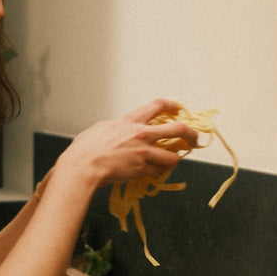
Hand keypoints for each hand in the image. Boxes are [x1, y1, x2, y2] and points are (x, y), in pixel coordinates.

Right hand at [59, 99, 198, 187]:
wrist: (83, 167)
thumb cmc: (86, 149)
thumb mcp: (102, 128)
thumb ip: (118, 127)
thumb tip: (122, 129)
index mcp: (130, 121)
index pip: (158, 106)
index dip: (173, 105)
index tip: (179, 109)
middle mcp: (141, 134)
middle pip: (178, 129)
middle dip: (190, 134)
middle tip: (193, 139)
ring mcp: (143, 153)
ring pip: (173, 156)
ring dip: (174, 159)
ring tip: (171, 160)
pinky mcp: (142, 169)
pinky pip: (159, 170)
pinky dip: (159, 170)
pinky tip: (155, 170)